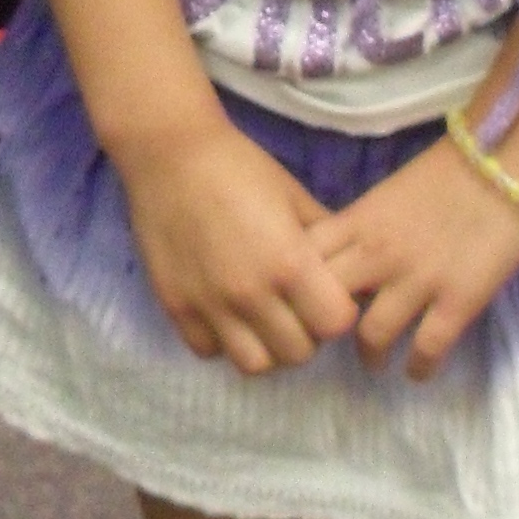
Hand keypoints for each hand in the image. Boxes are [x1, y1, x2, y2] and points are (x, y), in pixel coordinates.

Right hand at [112, 113, 361, 377]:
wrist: (170, 153)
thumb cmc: (240, 167)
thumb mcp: (295, 197)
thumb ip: (325, 240)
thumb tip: (348, 270)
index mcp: (289, 263)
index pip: (335, 325)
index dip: (336, 312)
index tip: (327, 295)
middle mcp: (251, 294)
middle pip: (298, 352)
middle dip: (305, 333)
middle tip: (296, 307)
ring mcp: (210, 305)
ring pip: (255, 364)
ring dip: (266, 346)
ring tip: (262, 319)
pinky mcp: (175, 307)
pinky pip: (209, 350)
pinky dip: (222, 340)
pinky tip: (226, 313)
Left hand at [314, 130, 518, 382]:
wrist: (506, 160)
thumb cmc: (449, 170)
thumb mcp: (387, 194)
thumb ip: (362, 227)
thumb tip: (346, 260)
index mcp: (357, 222)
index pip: (303, 264)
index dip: (297, 287)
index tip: (305, 301)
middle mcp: (378, 255)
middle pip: (326, 304)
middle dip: (325, 327)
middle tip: (338, 338)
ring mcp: (418, 280)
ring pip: (372, 337)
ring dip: (371, 355)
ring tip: (377, 361)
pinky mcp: (458, 301)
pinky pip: (427, 349)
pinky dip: (419, 367)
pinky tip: (419, 370)